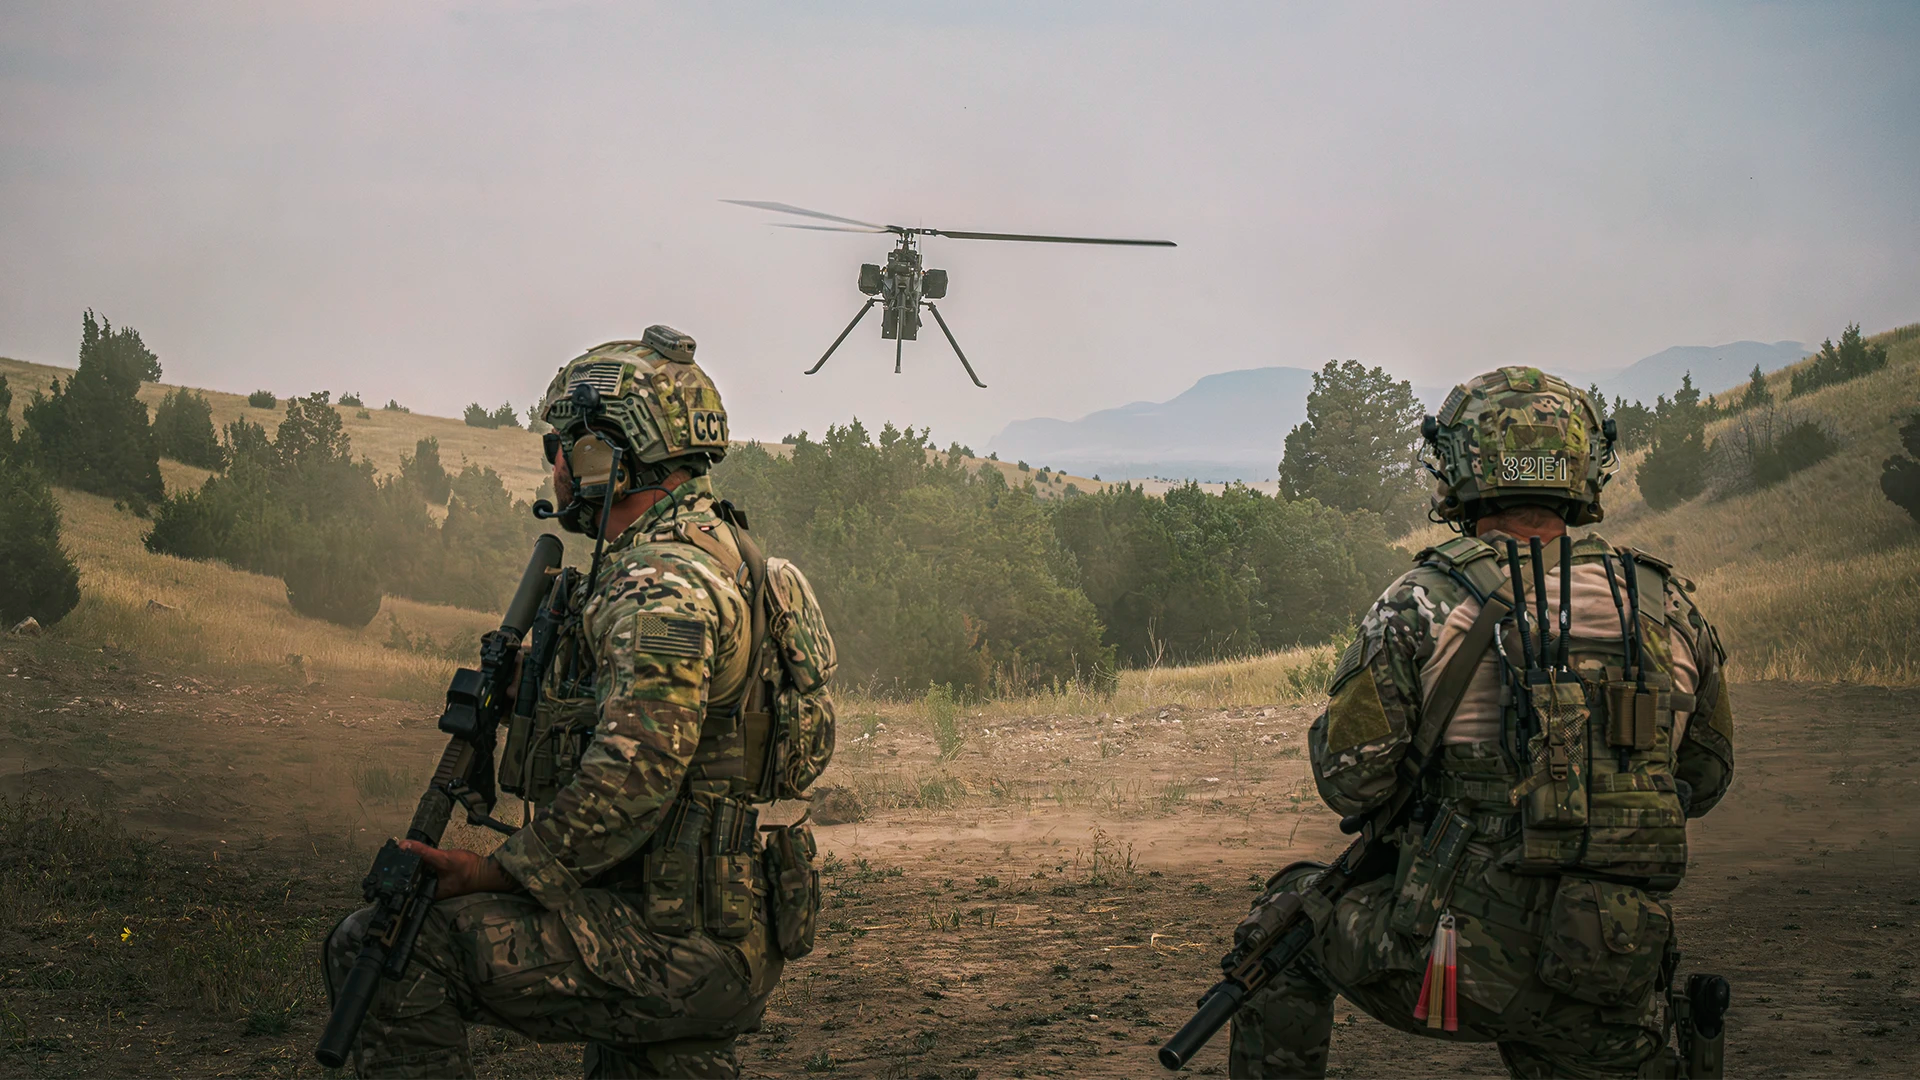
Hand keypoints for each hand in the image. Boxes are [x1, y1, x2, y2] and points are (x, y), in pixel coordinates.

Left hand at [398, 840, 517, 898]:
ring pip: (417, 873)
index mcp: (426, 893)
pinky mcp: (439, 876)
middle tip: (393, 854)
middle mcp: (428, 890)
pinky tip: (421, 854)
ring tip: (403, 852)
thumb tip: (405, 845)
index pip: (405, 885)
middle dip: (402, 868)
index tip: (385, 864)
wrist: (486, 871)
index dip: (393, 876)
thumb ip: (424, 852)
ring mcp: (434, 884)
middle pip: (410, 878)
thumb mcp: (443, 859)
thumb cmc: (468, 870)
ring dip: (412, 863)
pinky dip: (422, 862)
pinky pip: (425, 869)